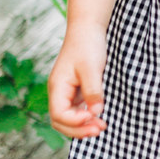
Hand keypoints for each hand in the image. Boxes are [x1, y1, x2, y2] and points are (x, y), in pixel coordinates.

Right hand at [48, 22, 108, 138]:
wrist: (87, 28)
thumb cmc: (87, 45)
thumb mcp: (91, 68)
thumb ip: (93, 91)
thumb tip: (96, 113)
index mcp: (57, 87)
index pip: (59, 115)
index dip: (75, 121)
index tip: (93, 115)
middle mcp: (58, 92)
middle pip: (61, 122)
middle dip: (79, 130)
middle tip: (100, 129)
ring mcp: (66, 92)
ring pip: (69, 118)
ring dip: (83, 126)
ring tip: (102, 126)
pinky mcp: (75, 90)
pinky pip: (77, 110)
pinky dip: (86, 117)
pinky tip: (99, 117)